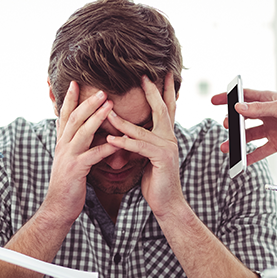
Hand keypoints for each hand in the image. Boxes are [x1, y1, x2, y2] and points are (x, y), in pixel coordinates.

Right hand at [45, 81, 117, 222]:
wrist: (58, 207)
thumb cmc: (68, 184)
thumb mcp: (69, 160)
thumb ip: (74, 145)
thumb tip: (79, 132)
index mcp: (62, 143)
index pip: (65, 116)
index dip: (70, 99)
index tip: (76, 82)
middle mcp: (63, 146)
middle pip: (75, 119)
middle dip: (87, 102)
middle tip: (102, 89)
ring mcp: (68, 157)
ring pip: (82, 132)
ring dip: (96, 117)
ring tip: (110, 105)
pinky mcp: (76, 170)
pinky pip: (93, 155)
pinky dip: (106, 147)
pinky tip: (118, 141)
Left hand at [106, 73, 181, 216]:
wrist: (167, 203)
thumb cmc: (155, 181)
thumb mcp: (147, 157)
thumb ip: (141, 142)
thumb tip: (128, 132)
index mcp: (166, 136)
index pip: (166, 108)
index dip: (163, 91)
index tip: (158, 74)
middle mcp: (170, 138)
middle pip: (161, 109)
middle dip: (152, 91)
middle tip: (143, 75)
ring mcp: (167, 148)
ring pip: (142, 130)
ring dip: (122, 121)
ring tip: (107, 111)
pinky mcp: (161, 159)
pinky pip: (139, 147)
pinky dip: (124, 142)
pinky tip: (111, 139)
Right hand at [210, 88, 276, 164]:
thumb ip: (259, 109)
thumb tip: (238, 108)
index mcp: (268, 100)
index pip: (244, 98)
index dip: (228, 98)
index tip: (214, 101)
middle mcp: (268, 115)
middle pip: (244, 119)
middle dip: (232, 123)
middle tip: (226, 126)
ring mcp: (271, 130)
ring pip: (249, 136)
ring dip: (237, 142)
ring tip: (226, 147)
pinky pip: (260, 151)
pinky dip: (250, 157)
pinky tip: (241, 161)